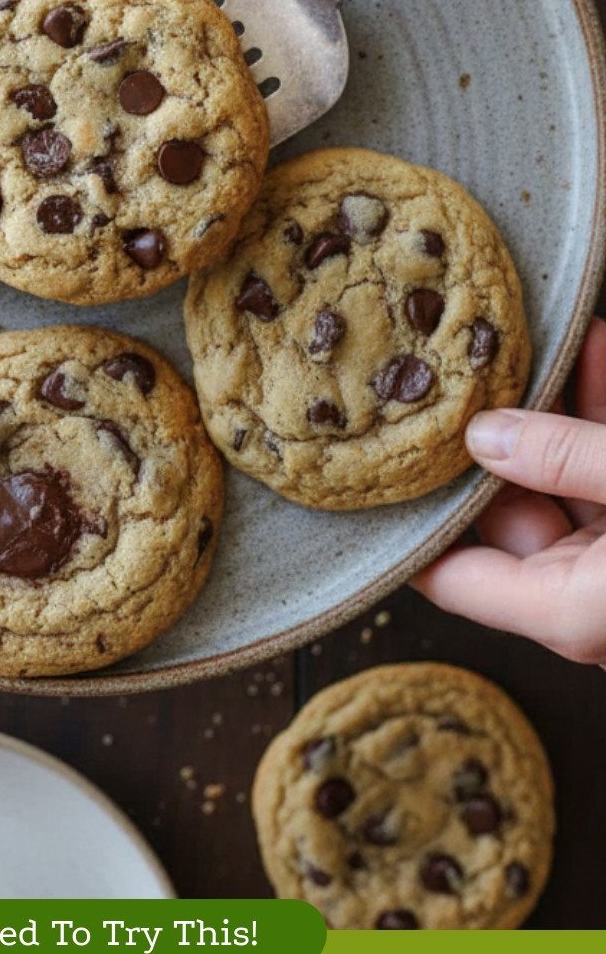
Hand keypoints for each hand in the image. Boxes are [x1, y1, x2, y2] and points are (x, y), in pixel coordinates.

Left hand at [413, 317, 605, 667]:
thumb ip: (568, 460)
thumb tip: (486, 435)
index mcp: (564, 612)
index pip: (450, 579)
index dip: (406, 523)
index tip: (372, 464)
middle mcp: (584, 598)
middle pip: (508, 516)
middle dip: (489, 439)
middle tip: (457, 369)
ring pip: (566, 482)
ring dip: (554, 411)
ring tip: (525, 341)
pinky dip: (601, 416)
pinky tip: (592, 350)